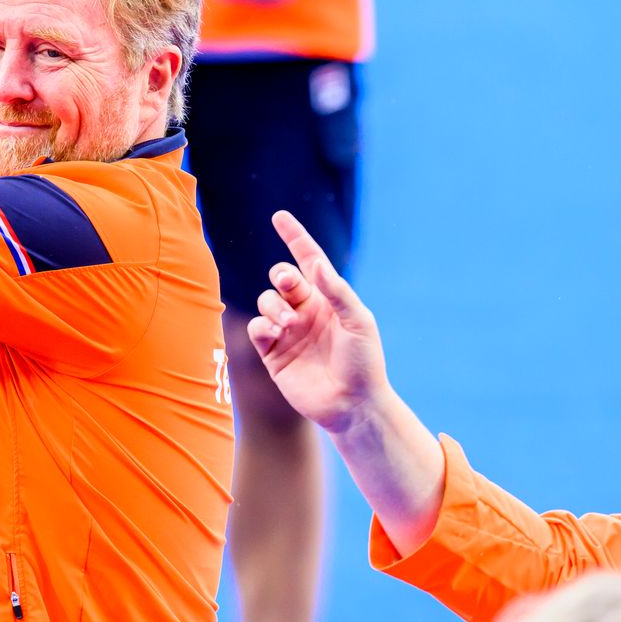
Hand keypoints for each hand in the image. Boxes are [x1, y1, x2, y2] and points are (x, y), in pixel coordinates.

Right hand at [245, 211, 387, 434]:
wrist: (352, 404)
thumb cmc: (363, 362)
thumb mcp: (358, 321)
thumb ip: (336, 291)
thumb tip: (314, 263)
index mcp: (328, 298)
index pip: (308, 260)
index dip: (294, 237)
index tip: (279, 217)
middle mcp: (306, 310)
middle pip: (281, 278)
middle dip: (282, 276)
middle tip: (290, 286)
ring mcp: (288, 331)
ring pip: (266, 301)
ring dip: (274, 306)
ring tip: (289, 325)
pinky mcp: (272, 353)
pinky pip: (257, 327)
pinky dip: (263, 325)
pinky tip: (276, 334)